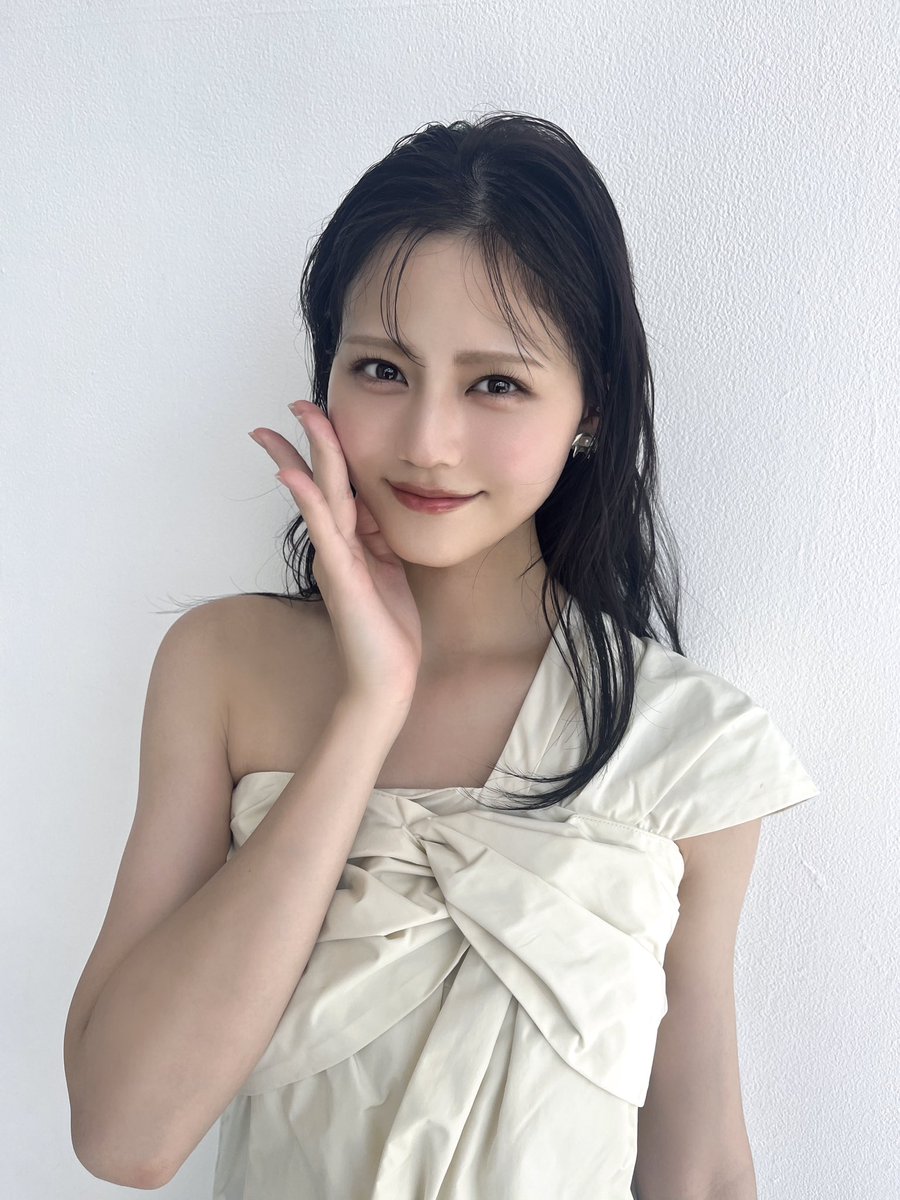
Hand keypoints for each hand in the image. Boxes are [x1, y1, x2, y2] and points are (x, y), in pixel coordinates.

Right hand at [248, 399, 421, 704]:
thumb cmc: (388, 630)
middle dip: (308, 440)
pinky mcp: (341, 576)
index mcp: (352, 541)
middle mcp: (338, 544)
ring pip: (319, 495)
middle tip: (291, 404)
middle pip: (322, 480)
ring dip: (302, 456)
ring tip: (281, 425)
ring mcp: (337, 558)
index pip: (339, 484)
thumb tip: (377, 506)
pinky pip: (324, 529)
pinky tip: (292, 473)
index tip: (318, 415)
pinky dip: (308, 499)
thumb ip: (380, 538)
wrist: (387, 678)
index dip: (330, 449)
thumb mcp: (390, 570)